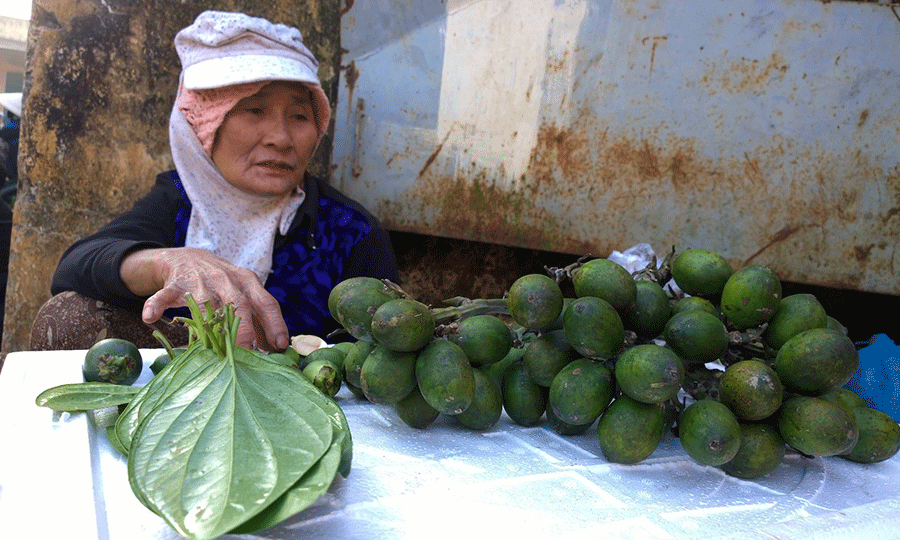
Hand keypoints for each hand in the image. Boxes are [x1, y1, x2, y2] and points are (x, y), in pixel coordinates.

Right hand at [120, 247, 288, 350]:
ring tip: (213, 349)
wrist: (188, 258)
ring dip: (209, 324)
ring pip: (205, 303)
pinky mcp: (175, 284)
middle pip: (240, 304)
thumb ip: (258, 319)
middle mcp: (227, 280)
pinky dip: (157, 305)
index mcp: (248, 282)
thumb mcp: (244, 294)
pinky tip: (150, 317)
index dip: (274, 324)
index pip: (266, 303)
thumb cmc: (222, 284)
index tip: (280, 346)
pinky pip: (164, 295)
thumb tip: (276, 349)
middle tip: (248, 354)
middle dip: (245, 330)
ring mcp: (200, 281)